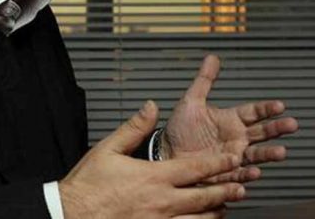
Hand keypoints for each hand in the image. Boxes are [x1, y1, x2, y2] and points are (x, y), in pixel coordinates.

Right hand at [60, 100, 245, 218]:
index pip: (195, 168)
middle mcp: (162, 202)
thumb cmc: (88, 185)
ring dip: (215, 213)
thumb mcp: (108, 149)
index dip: (218, 163)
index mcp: (153, 177)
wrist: (72, 215)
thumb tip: (151, 107)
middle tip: (242, 186)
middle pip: (204, 197)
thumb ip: (134, 127)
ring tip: (226, 207)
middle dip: (226, 190)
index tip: (233, 158)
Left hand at [163, 55, 298, 182]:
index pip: (253, 112)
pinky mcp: (224, 173)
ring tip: (281, 152)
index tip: (280, 105)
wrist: (166, 152)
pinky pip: (238, 175)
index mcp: (230, 120)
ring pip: (255, 156)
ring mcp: (232, 156)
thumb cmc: (179, 128)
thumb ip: (204, 80)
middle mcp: (235, 138)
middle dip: (276, 129)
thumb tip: (212, 57)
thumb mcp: (192, 101)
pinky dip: (247, 174)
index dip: (266, 109)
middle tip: (291, 124)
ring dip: (268, 154)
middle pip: (261, 133)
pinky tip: (255, 171)